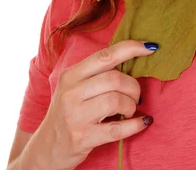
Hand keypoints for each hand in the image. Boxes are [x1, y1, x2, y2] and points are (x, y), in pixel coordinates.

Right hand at [27, 39, 156, 169]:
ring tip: (131, 110)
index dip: (131, 48)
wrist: (46, 148)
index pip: (105, 55)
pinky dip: (135, 125)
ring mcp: (75, 116)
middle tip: (136, 95)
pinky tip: (142, 122)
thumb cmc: (67, 112)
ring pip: (116, 100)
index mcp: (71, 74)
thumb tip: (132, 58)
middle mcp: (71, 92)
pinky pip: (117, 129)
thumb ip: (97, 73)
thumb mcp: (74, 87)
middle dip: (133, 86)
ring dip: (132, 105)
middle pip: (114, 78)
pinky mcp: (82, 138)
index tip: (150, 47)